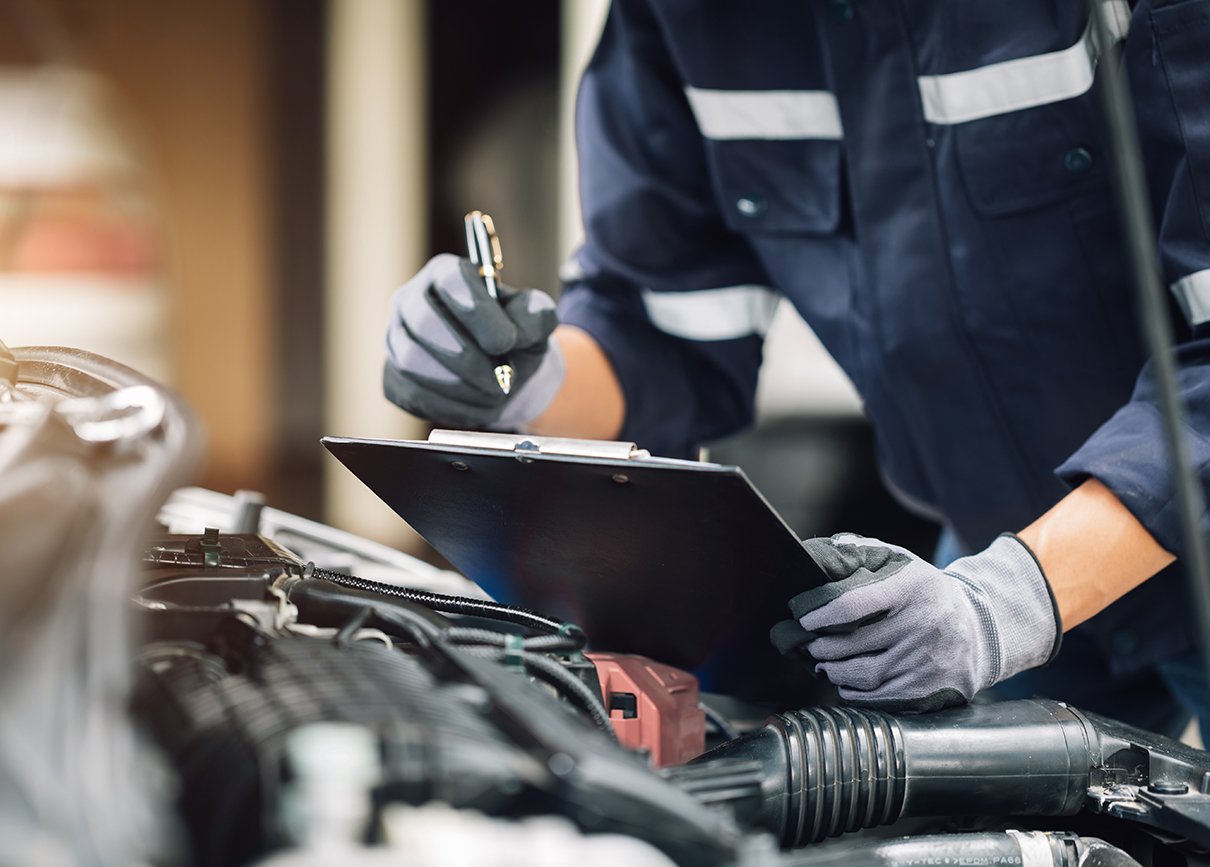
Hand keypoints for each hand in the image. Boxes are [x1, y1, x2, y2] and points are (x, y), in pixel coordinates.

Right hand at [383, 254, 563, 429]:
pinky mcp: (392, 377)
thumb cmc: (514, 335)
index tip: (505, 342)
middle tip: (500, 379)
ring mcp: (396, 339)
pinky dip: (451, 406)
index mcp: (447, 273)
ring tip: (493, 392)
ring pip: (414, 363)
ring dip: (461, 386)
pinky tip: (476, 403)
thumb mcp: (536, 318)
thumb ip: (536, 315)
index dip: (477, 312)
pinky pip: (413, 394)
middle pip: (424, 322)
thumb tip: (517, 333)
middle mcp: (412, 300)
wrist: (499, 370)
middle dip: (467, 357)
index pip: (451, 281)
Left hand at [771, 533, 1061, 711]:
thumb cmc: (923, 593)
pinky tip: (844, 681)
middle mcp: (923, 625)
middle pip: (852, 644)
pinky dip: (853, 693)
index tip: (801, 619)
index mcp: (912, 587)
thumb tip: (818, 552)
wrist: (979, 630)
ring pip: (862, 675)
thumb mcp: (901, 563)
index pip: (852, 604)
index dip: (819, 614)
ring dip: (831, 672)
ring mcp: (928, 661)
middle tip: (804, 645)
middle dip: (819, 647)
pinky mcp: (930, 690)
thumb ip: (860, 552)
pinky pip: (878, 699)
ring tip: (821, 662)